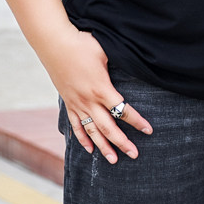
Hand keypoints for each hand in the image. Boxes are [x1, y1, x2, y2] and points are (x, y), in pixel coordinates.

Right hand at [47, 26, 152, 162]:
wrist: (54, 44)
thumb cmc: (82, 43)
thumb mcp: (104, 51)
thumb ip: (117, 63)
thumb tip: (133, 63)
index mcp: (101, 88)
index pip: (122, 110)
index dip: (137, 121)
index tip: (149, 130)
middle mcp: (88, 100)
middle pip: (108, 127)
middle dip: (122, 142)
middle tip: (134, 154)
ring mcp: (77, 103)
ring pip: (92, 131)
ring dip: (103, 147)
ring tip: (113, 160)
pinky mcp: (68, 102)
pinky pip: (76, 125)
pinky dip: (82, 139)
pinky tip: (89, 149)